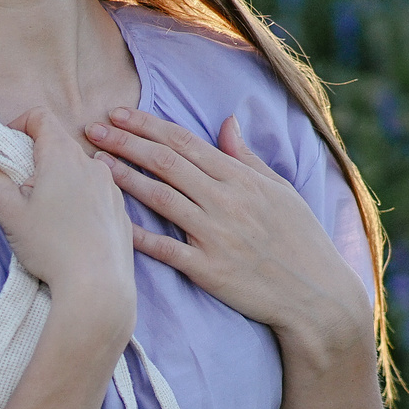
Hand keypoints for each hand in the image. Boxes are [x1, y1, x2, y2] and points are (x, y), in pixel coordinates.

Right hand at [0, 109, 135, 339]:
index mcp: (63, 155)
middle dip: (35, 159)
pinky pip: (96, 193)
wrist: (99, 286)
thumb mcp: (9, 212)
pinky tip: (70, 231)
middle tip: (19, 190)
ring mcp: (111, 187)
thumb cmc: (51, 247)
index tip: (5, 151)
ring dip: (59, 180)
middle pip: (59, 144)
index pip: (40, 117)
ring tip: (45, 215)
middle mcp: (92, 163)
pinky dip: (80, 200)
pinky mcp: (120, 210)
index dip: (18, 125)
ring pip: (79, 169)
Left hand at [85, 108, 370, 374]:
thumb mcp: (280, 190)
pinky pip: (166, 249)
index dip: (148, 126)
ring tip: (95, 164)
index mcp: (240, 179)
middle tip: (92, 128)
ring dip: (125, 178)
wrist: (317, 294)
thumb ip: (246, 157)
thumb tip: (227, 120)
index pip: (185, 143)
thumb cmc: (300, 240)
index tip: (118, 113)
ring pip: (161, 198)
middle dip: (125, 142)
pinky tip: (111, 221)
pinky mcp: (209, 270)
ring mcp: (216, 235)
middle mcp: (225, 201)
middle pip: (166, 163)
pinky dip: (138, 235)